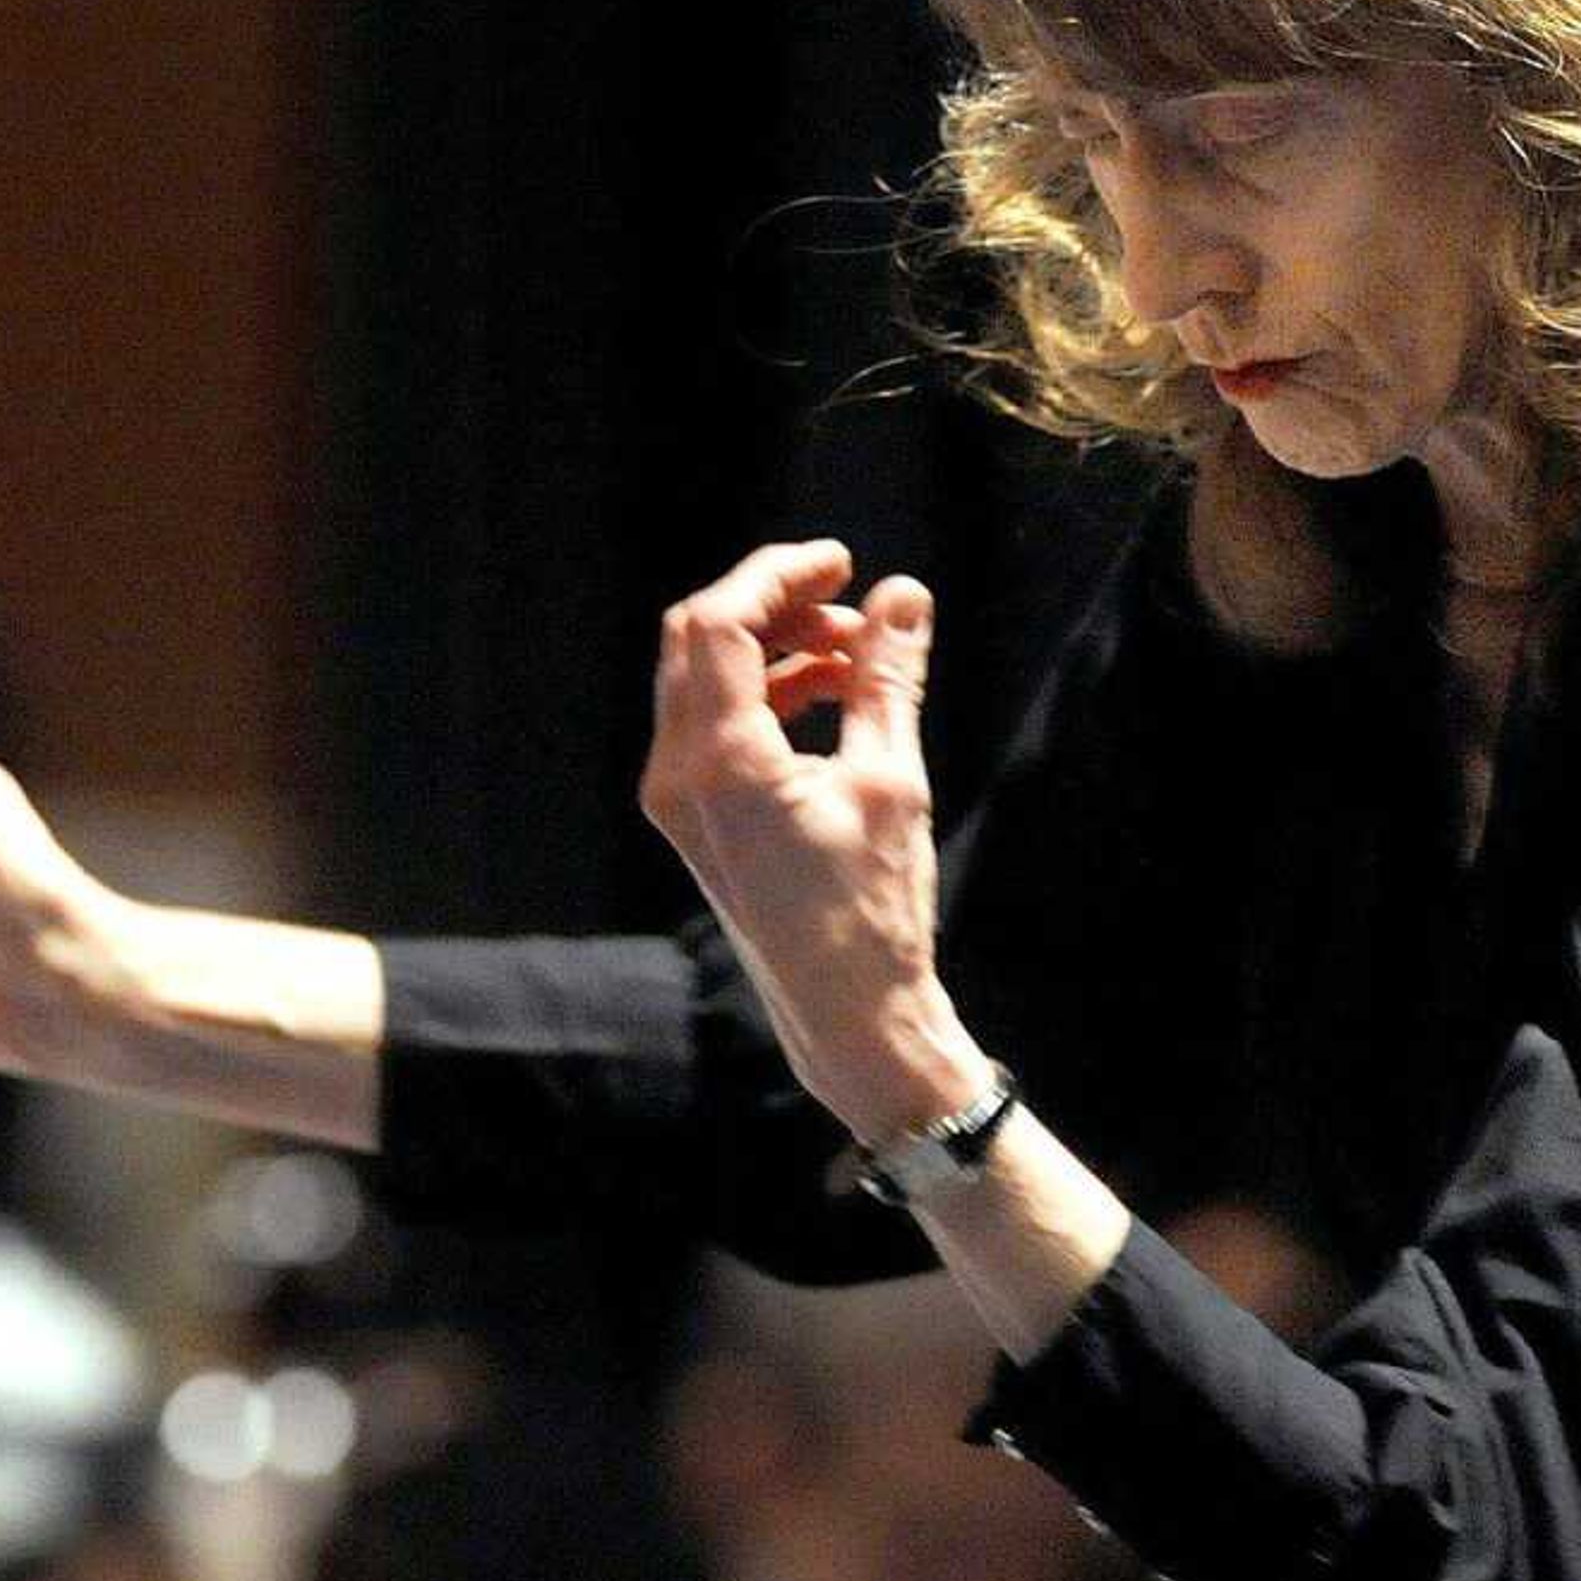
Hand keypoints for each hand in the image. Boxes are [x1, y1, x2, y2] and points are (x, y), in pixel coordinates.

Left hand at [639, 540, 984, 1145]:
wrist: (849, 1016)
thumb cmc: (874, 909)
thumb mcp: (891, 780)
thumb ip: (888, 679)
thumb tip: (902, 596)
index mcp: (719, 764)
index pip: (721, 623)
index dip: (778, 575)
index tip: (842, 563)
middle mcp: (678, 777)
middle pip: (698, 640)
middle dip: (773, 605)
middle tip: (848, 600)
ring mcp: (678, 801)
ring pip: (703, 680)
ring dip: (775, 650)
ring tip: (859, 656)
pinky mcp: (695, 820)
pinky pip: (712, 725)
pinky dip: (766, 694)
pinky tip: (834, 699)